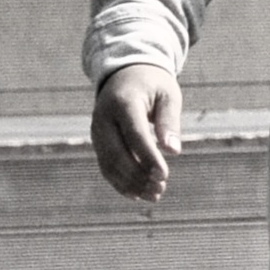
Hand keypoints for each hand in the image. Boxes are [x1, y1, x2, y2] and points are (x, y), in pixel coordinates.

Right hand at [91, 64, 182, 203]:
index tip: (164, 175)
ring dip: (130, 183)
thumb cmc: (153, 84)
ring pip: (108, 163)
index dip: (148, 157)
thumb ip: (170, 122)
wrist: (126, 74)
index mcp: (123, 102)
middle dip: (138, 175)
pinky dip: (118, 182)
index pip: (135, 135)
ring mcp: (97, 130)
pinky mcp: (97, 141)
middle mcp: (104, 117)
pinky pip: (105, 165)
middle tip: (160, 189)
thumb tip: (173, 151)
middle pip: (117, 153)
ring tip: (154, 195)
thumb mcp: (168, 95)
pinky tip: (136, 194)